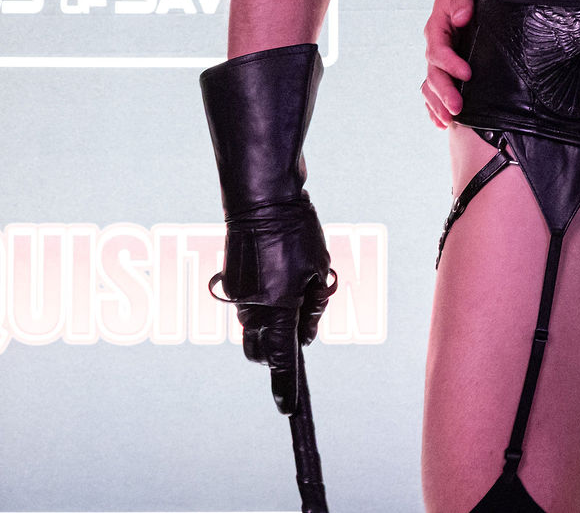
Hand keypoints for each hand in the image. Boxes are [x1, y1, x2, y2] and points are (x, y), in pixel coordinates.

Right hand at [216, 197, 333, 413]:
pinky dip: (263, 307)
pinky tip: (279, 275)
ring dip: (271, 328)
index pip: (282, 359)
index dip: (286, 385)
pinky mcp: (231, 287)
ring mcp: (237, 299)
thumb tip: (306, 337)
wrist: (259, 200)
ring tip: (297, 288)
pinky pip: (248, 310)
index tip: (288, 409)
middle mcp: (251, 310)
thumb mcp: (318, 270)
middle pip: (261, 352)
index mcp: (277, 309)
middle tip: (302, 329)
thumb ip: (313, 308)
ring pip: (253, 331)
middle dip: (277, 354)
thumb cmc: (296, 233)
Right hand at [422, 0, 477, 127]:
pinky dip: (435, 106)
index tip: (467, 74)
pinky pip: (435, 89)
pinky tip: (440, 122)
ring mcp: (442, 57)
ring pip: (432, 84)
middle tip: (457, 107)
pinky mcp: (448, 66)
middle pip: (433, 73)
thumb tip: (460, 17)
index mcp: (439, 25)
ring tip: (449, 119)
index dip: (450, 64)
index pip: (438, 50)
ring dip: (437, 104)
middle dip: (444, 92)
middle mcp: (437, 44)